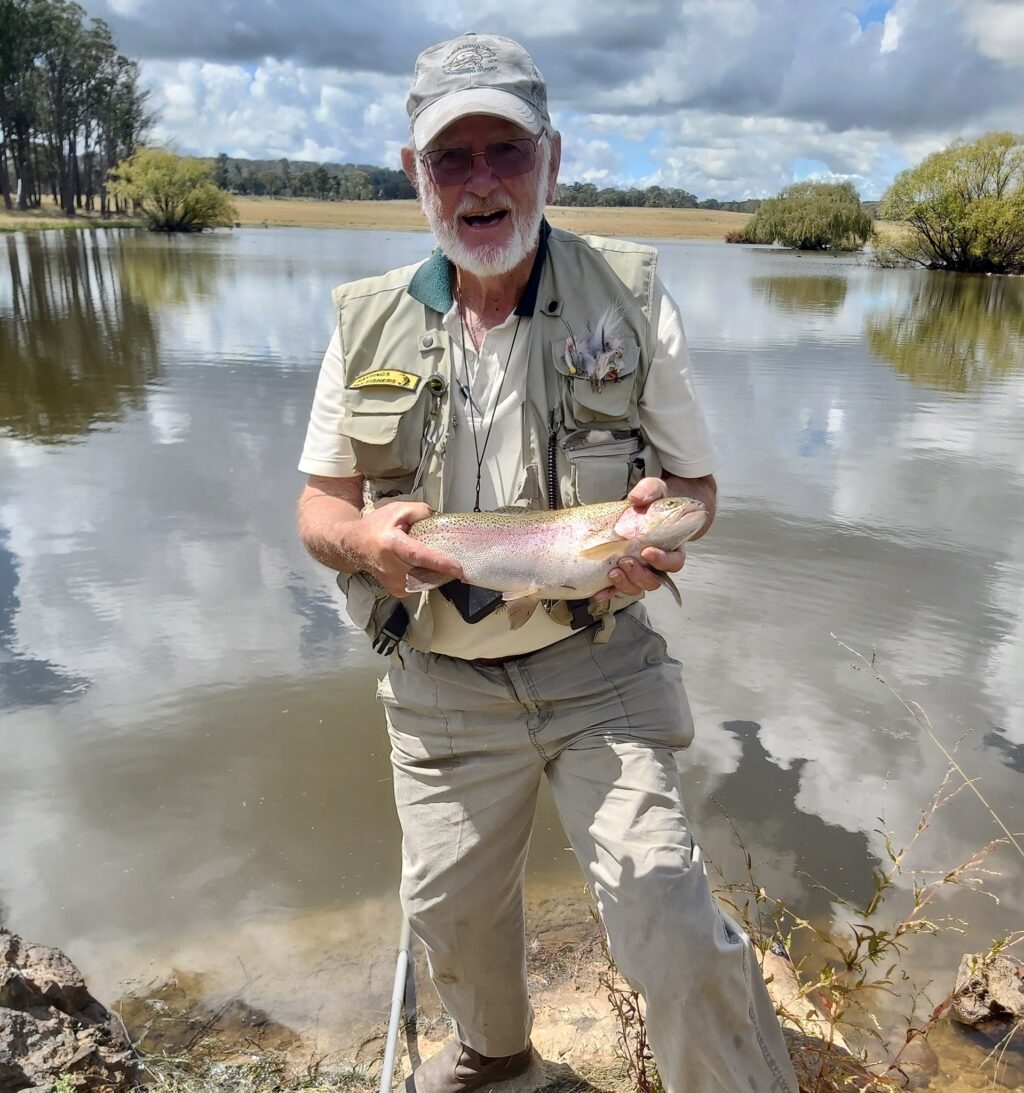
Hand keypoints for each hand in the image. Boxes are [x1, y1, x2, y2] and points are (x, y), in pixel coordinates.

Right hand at [351, 502, 462, 597]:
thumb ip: (420, 512)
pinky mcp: (398, 591)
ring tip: (432, 558)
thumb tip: (438, 520)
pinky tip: (422, 565)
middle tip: (451, 556)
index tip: (458, 568)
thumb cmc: (376, 526)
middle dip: (443, 566)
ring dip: (436, 570)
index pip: (418, 556)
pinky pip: (422, 584)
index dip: (439, 562)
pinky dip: (427, 575)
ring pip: (427, 579)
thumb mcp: (397, 510)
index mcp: (391, 545)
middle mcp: (391, 568)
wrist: (355, 546)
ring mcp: (394, 583)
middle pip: (427, 570)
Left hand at [594, 478, 685, 602]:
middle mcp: (658, 563)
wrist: (640, 507)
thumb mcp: (653, 489)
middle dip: (640, 575)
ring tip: (613, 572)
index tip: (647, 552)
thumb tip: (636, 499)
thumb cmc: (652, 501)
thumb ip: (648, 491)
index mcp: (672, 546)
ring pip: (639, 586)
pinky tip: (600, 593)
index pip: (675, 562)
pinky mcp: (625, 573)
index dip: (663, 561)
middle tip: (625, 561)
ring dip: (626, 583)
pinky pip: (619, 588)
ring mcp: (641, 570)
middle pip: (656, 579)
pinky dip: (610, 592)